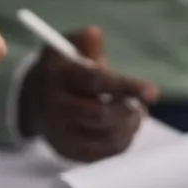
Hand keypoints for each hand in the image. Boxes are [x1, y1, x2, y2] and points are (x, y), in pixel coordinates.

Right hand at [19, 25, 157, 161]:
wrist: (34, 99)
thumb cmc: (63, 69)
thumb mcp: (68, 47)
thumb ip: (84, 41)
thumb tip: (94, 34)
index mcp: (56, 77)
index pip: (94, 82)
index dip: (126, 86)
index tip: (153, 92)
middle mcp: (53, 108)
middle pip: (98, 114)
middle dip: (127, 110)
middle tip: (139, 105)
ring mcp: (58, 133)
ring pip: (104, 137)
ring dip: (128, 126)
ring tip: (133, 112)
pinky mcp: (67, 151)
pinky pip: (104, 153)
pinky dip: (122, 141)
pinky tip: (123, 126)